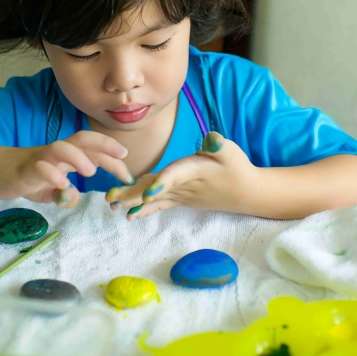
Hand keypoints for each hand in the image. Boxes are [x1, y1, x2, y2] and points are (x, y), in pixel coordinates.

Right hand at [0, 131, 134, 208]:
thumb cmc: (26, 177)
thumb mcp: (49, 192)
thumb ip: (63, 196)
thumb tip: (73, 197)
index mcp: (66, 156)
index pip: (93, 151)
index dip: (113, 159)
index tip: (129, 174)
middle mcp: (55, 153)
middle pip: (81, 139)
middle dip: (104, 144)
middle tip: (121, 157)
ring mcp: (40, 158)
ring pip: (61, 148)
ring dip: (78, 157)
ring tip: (90, 173)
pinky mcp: (24, 169)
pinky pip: (39, 167)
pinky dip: (51, 175)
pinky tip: (62, 186)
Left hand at [105, 132, 258, 220]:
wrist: (245, 192)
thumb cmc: (237, 168)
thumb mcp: (231, 152)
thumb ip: (219, 145)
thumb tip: (211, 139)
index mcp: (193, 170)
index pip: (175, 176)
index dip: (161, 184)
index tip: (146, 194)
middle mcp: (183, 185)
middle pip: (154, 189)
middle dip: (132, 194)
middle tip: (111, 199)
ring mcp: (180, 195)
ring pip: (153, 198)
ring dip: (132, 201)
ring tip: (112, 206)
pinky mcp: (180, 199)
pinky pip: (159, 205)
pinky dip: (144, 210)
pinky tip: (128, 216)